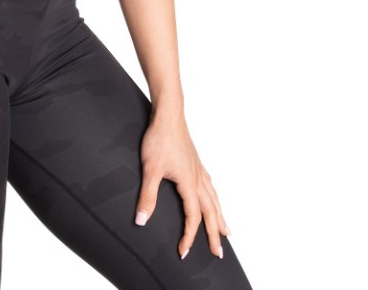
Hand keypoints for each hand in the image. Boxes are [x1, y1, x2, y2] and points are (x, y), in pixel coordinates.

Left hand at [134, 110, 230, 260]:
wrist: (168, 114)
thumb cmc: (159, 139)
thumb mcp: (150, 169)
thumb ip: (147, 196)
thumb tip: (141, 221)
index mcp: (189, 183)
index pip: (193, 217)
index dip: (189, 237)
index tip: (184, 252)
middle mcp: (198, 178)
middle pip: (211, 211)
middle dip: (214, 234)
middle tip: (219, 253)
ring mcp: (198, 168)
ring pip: (213, 198)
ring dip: (219, 216)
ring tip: (226, 230)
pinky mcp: (194, 160)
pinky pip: (209, 184)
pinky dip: (214, 196)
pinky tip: (212, 194)